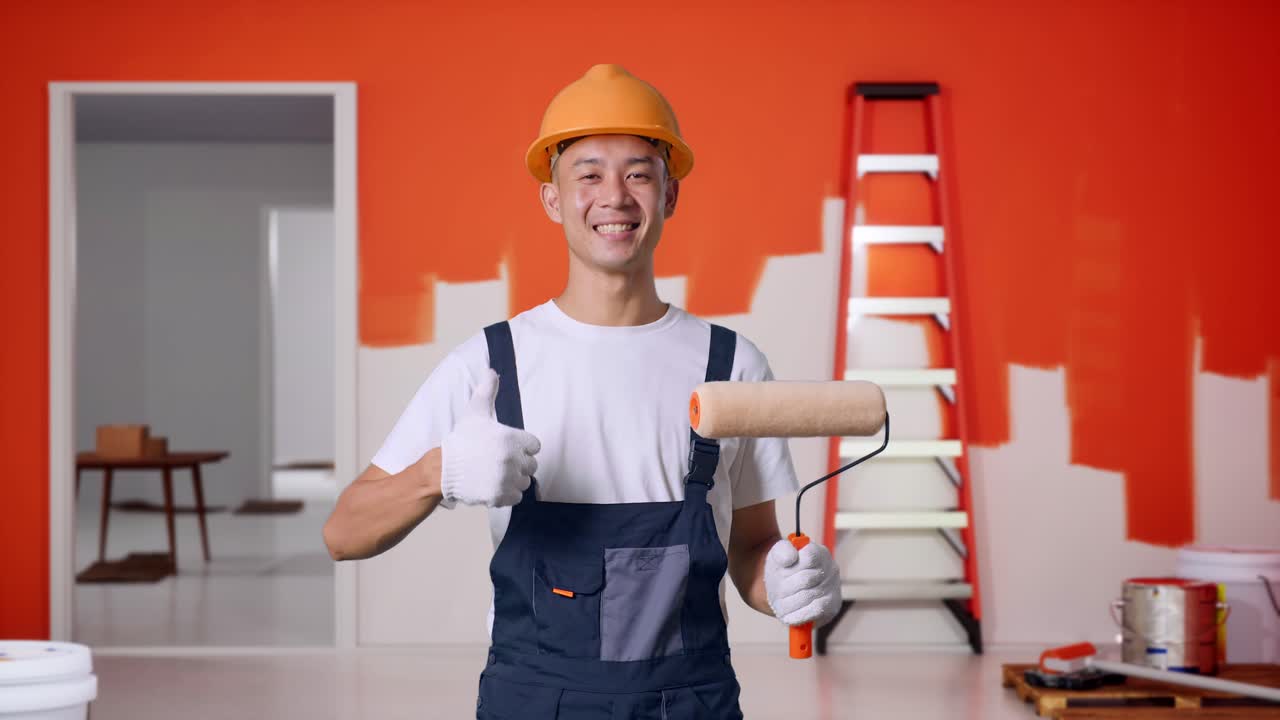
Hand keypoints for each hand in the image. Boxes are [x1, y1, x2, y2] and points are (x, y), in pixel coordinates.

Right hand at [439, 369, 540, 507]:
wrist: (443, 469)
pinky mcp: (501, 496)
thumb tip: (493, 371)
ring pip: (524, 481)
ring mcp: (507, 479)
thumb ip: (488, 391)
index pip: (535, 445)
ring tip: (496, 473)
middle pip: (531, 465)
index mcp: (512, 438)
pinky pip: (517, 496)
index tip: (509, 448)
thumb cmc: (462, 440)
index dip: (523, 447)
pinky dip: (508, 493)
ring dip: (514, 479)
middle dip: (519, 464)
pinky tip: (495, 485)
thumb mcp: (475, 413)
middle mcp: (513, 460)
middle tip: (500, 461)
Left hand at [764, 539, 841, 626]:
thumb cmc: (784, 570)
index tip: (781, 569)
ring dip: (788, 601)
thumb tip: (790, 558)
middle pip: (805, 579)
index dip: (792, 566)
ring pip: (807, 596)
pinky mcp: (832, 607)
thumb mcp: (778, 555)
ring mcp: (834, 589)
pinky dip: (798, 614)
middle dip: (786, 585)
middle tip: (777, 588)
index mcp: (819, 552)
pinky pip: (814, 611)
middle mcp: (831, 569)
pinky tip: (787, 615)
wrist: (787, 591)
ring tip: (780, 601)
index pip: (809, 557)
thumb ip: (782, 551)